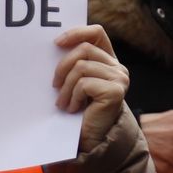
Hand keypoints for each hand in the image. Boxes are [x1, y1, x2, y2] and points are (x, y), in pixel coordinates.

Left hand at [52, 26, 129, 153]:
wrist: (90, 140)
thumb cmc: (79, 111)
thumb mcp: (75, 82)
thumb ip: (74, 64)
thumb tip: (53, 46)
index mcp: (109, 61)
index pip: (96, 32)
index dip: (76, 33)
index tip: (56, 43)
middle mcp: (118, 68)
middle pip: (84, 49)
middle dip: (62, 66)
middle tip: (54, 86)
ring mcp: (119, 79)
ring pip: (81, 67)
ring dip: (65, 88)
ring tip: (63, 103)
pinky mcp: (115, 91)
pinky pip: (84, 83)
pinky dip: (72, 97)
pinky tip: (73, 109)